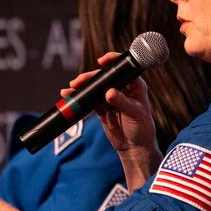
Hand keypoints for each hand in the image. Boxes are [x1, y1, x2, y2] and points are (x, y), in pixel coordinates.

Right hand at [65, 52, 160, 180]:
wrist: (135, 148)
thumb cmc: (142, 129)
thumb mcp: (134, 114)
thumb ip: (122, 102)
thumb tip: (109, 92)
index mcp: (134, 85)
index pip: (123, 68)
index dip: (112, 61)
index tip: (101, 61)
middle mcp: (122, 88)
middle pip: (103, 78)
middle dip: (89, 78)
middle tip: (77, 82)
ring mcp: (110, 98)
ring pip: (94, 88)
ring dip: (81, 87)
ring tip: (69, 89)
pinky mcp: (101, 108)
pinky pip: (88, 100)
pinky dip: (79, 98)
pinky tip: (69, 96)